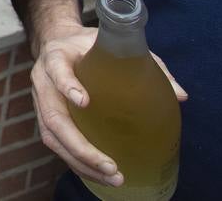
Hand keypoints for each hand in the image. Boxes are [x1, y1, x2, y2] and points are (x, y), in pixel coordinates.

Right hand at [29, 24, 187, 187]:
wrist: (59, 43)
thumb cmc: (89, 45)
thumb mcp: (115, 45)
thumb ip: (147, 64)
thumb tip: (180, 96)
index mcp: (56, 56)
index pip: (57, 69)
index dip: (67, 85)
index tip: (85, 101)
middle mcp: (43, 81)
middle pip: (54, 118)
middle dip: (81, 147)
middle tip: (111, 166)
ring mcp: (41, 101)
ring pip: (52, 137)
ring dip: (80, 161)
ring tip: (112, 178)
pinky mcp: (46, 118)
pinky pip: (57, 145)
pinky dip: (78, 163)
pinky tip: (100, 176)